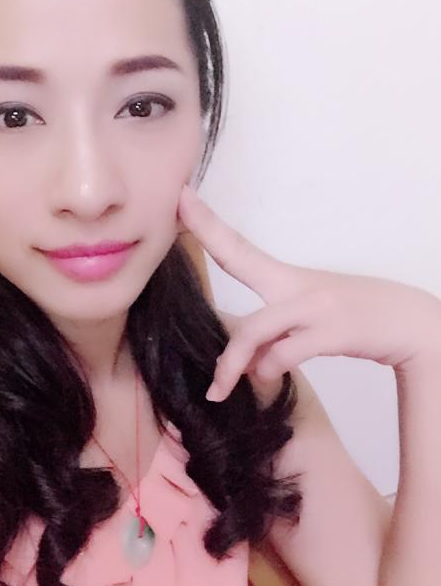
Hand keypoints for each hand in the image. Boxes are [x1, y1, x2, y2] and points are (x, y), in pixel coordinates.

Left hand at [177, 183, 440, 400]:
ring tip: (219, 388)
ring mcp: (315, 306)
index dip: (207, 222)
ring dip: (232, 363)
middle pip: (239, 259)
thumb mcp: (310, 314)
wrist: (410, 323)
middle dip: (207, 235)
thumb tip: (248, 360)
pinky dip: (269, 369)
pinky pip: (286, 352)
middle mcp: (296, 284)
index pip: (238, 246)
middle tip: (176, 212)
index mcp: (287, 278)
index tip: (181, 197)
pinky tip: (263, 379)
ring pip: (255, 329)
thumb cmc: (356, 317)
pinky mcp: (334, 331)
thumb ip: (274, 331)